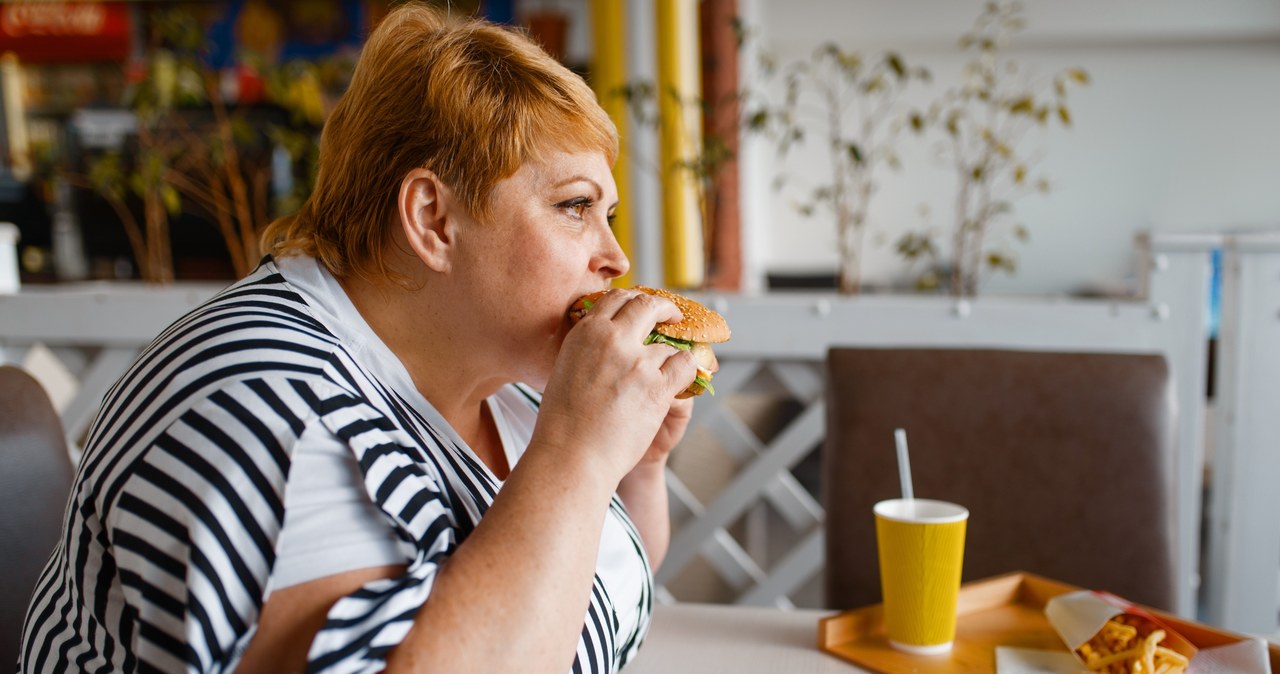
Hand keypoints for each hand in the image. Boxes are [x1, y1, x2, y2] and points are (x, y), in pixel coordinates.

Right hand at [534, 289, 697, 484]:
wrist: (571, 455)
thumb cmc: (563, 423)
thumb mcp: (564, 370)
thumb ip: (586, 348)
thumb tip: (603, 336)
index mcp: (586, 333)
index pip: (615, 299)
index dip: (634, 300)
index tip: (643, 307)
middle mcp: (612, 340)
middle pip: (647, 306)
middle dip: (663, 308)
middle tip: (672, 316)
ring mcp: (637, 362)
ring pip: (668, 344)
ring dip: (670, 356)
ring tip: (666, 371)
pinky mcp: (656, 386)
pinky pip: (684, 364)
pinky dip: (687, 370)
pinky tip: (681, 380)